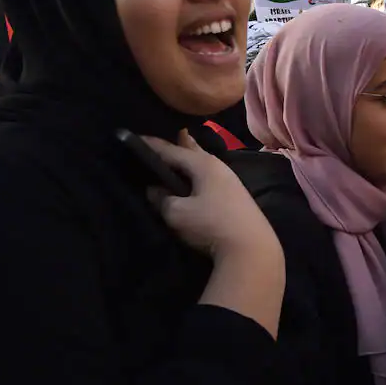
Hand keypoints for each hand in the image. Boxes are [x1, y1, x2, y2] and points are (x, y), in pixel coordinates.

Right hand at [142, 132, 280, 262]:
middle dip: (177, 143)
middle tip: (162, 136)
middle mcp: (218, 166)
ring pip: (202, 163)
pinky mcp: (235, 195)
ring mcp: (230, 180)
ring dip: (189, 158)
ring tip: (177, 151)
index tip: (135, 137)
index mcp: (203, 164)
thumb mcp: (178, 213)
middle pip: (192, 151)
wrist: (251, 248)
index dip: (151, 145)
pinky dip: (197, 172)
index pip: (171, 149)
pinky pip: (209, 175)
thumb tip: (153, 189)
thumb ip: (162, 199)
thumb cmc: (211, 225)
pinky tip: (194, 177)